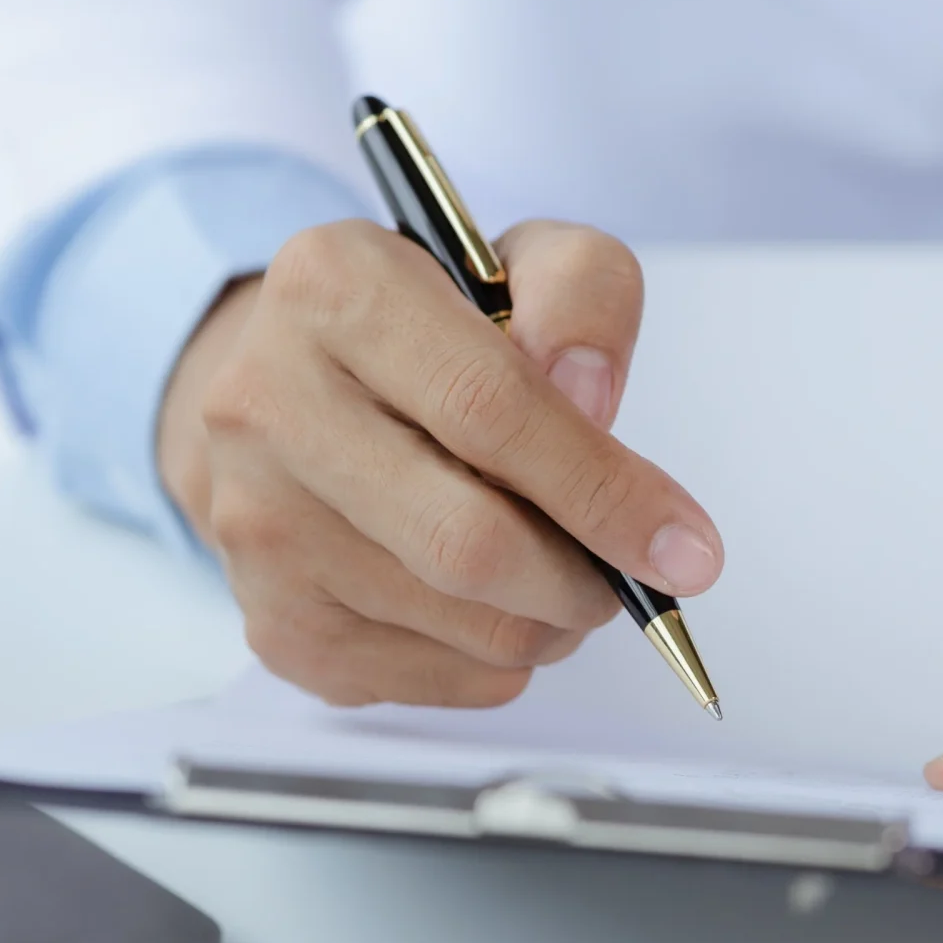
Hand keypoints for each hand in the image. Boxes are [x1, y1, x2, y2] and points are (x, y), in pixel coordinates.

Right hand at [156, 218, 724, 705]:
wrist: (284, 395)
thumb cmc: (420, 333)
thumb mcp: (517, 262)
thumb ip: (582, 294)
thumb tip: (589, 398)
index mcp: (331, 288)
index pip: (487, 410)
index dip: (602, 490)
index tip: (684, 548)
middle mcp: (265, 407)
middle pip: (467, 542)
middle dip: (580, 580)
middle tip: (621, 579)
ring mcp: (258, 526)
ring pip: (460, 626)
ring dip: (547, 623)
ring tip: (558, 578)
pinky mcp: (273, 622)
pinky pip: (430, 681)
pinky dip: (492, 660)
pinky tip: (484, 603)